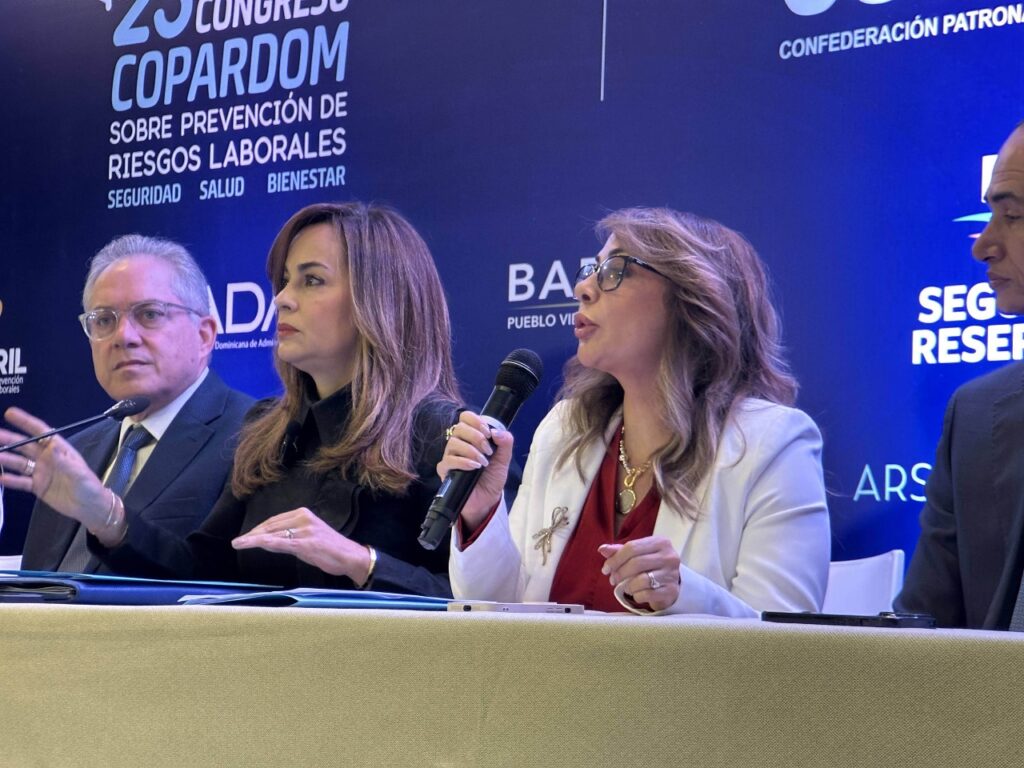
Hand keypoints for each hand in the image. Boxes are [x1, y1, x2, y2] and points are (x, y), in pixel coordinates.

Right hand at [0, 407, 111, 529]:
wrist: (89, 507)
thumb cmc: (89, 486)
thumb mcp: (79, 472)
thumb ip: (63, 461)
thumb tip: (51, 446)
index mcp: (59, 449)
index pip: (41, 432)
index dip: (26, 422)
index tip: (10, 413)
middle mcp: (47, 458)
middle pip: (25, 446)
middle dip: (10, 439)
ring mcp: (41, 472)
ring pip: (19, 463)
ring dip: (6, 459)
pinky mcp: (37, 487)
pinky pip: (21, 482)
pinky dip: (11, 480)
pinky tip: (1, 478)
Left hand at [231, 507, 373, 584]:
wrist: (350, 556)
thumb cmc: (330, 550)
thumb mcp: (308, 539)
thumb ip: (289, 538)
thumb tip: (267, 542)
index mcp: (303, 514)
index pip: (274, 520)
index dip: (258, 529)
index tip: (246, 537)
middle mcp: (303, 518)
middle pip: (271, 526)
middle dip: (252, 535)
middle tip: (238, 542)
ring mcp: (305, 530)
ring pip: (273, 534)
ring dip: (254, 539)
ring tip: (239, 543)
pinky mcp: (307, 543)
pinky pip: (282, 542)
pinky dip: (267, 543)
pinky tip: (255, 544)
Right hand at [436, 410, 513, 531]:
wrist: (487, 499)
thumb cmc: (492, 477)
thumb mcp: (504, 459)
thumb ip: (505, 442)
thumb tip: (496, 432)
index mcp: (471, 437)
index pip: (466, 418)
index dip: (476, 421)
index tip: (488, 433)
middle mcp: (459, 444)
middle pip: (459, 428)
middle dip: (476, 437)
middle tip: (488, 450)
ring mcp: (450, 457)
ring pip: (453, 443)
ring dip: (471, 450)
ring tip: (483, 462)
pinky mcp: (445, 471)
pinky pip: (448, 460)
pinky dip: (463, 462)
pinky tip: (474, 467)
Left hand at [598, 536, 680, 611]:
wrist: (670, 584)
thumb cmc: (651, 566)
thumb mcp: (637, 555)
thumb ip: (620, 551)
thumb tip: (602, 549)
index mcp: (660, 542)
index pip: (632, 547)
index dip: (615, 559)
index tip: (606, 568)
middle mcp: (669, 556)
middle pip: (636, 563)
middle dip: (620, 573)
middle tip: (613, 580)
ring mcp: (672, 574)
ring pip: (642, 580)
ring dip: (628, 586)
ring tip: (625, 587)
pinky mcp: (671, 591)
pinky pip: (647, 594)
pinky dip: (637, 596)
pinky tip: (636, 594)